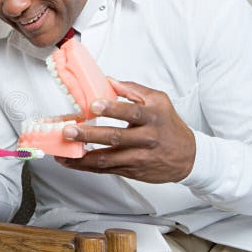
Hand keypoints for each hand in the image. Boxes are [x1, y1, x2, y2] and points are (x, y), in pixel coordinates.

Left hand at [55, 79, 195, 182]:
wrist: (188, 157)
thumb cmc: (169, 125)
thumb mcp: (158, 101)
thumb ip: (133, 90)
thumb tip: (108, 80)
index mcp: (153, 117)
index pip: (133, 112)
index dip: (113, 109)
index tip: (94, 105)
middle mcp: (147, 138)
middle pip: (116, 137)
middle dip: (90, 134)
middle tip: (69, 130)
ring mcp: (138, 157)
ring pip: (108, 159)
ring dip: (82, 156)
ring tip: (63, 150)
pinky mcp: (131, 170)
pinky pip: (106, 169)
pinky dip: (86, 166)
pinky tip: (70, 161)